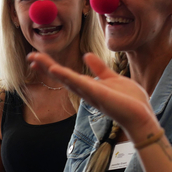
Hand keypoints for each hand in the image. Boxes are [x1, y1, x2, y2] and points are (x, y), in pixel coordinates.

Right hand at [28, 52, 157, 142]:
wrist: (142, 115)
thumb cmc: (130, 100)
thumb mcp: (113, 78)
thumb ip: (100, 68)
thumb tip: (86, 55)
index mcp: (88, 86)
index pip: (66, 74)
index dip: (51, 65)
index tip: (37, 57)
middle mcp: (85, 91)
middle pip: (61, 76)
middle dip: (45, 66)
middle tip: (29, 56)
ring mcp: (89, 93)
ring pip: (66, 79)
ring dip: (50, 69)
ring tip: (35, 59)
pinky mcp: (97, 94)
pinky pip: (79, 84)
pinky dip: (66, 76)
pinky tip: (55, 69)